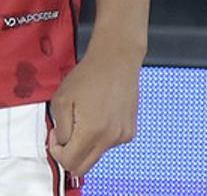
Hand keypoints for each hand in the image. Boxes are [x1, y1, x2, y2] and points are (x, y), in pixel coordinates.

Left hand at [48, 44, 140, 176]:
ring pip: (96, 154)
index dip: (57, 151)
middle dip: (71, 155)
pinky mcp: (131, 128)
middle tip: (69, 133)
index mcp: (92, 131)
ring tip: (87, 118)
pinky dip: (102, 137)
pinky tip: (101, 117)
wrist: (118, 58)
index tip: (58, 134)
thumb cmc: (90, 74)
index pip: (68, 162)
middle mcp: (110, 136)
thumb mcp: (61, 100)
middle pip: (83, 167)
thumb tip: (63, 142)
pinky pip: (110, 144)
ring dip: (87, 145)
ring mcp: (123, 133)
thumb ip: (60, 129)